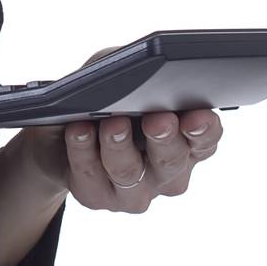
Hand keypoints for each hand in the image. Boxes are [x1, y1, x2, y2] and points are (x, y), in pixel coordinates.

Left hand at [21, 46, 222, 211]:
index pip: (205, 138)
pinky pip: (90, 176)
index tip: (197, 116)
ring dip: (119, 145)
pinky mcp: (98, 197)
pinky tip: (79, 131)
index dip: (204, 129)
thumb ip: (136, 68)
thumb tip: (139, 69)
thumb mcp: (120, 71)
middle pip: (171, 159)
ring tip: (112, 123)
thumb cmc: (104, 94)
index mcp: (184, 141)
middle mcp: (167, 172)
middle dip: (164, 138)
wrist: (61, 130)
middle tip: (157, 120)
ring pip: (130, 171)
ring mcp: (135, 191)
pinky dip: (83, 150)